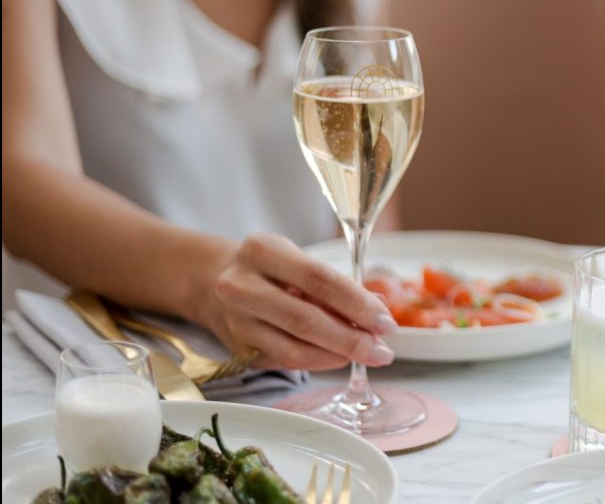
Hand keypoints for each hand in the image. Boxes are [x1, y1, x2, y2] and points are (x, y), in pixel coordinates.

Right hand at [198, 233, 397, 370]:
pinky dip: (319, 362)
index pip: (318, 279)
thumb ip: (335, 283)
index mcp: (263, 251)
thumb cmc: (268, 269)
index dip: (357, 303)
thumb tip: (380, 309)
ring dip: (338, 357)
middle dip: (352, 339)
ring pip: (294, 349)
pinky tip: (340, 357)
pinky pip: (285, 362)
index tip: (386, 321)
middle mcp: (241, 286)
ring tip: (369, 355)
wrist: (209, 281)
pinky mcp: (238, 350)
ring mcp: (236, 322)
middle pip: (305, 320)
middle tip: (383, 350)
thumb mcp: (297, 259)